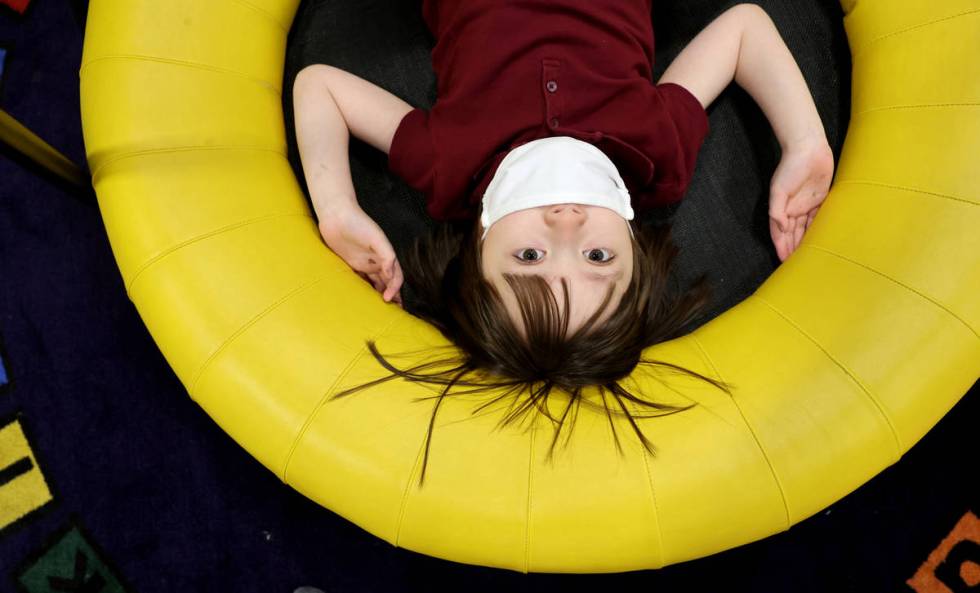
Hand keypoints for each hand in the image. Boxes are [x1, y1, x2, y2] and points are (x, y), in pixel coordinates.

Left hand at [317, 202, 403, 304]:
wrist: (336, 215)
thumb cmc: (358, 223)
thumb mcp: (376, 237)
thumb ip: (387, 255)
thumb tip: (391, 275)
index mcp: (385, 255)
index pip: (396, 276)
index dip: (395, 289)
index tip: (388, 299)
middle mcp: (376, 261)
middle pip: (387, 282)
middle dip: (391, 296)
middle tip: (391, 312)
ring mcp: (363, 263)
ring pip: (374, 283)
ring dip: (377, 294)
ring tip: (377, 310)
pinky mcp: (350, 264)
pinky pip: (358, 280)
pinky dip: (362, 290)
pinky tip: (360, 300)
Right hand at [768, 135, 834, 261]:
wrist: (809, 149)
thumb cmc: (791, 167)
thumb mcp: (779, 189)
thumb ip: (777, 210)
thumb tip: (780, 227)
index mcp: (781, 208)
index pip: (779, 232)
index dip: (781, 246)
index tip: (783, 261)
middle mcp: (792, 209)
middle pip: (791, 234)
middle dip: (791, 248)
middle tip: (796, 265)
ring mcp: (805, 205)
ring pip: (804, 229)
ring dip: (803, 242)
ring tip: (807, 257)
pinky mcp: (819, 200)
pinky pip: (817, 219)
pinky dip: (817, 230)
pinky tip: (820, 240)